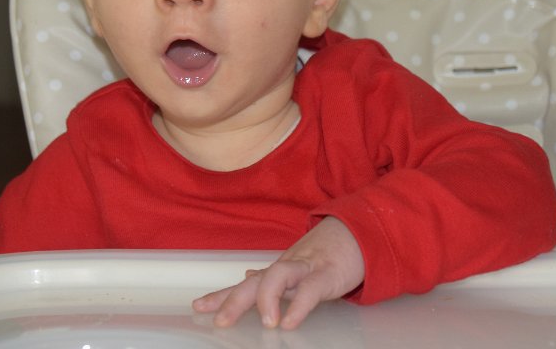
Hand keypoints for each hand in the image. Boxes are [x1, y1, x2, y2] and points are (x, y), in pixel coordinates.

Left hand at [192, 216, 364, 329]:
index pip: (244, 284)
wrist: (357, 234)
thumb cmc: (326, 255)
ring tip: (266, 323)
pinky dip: (299, 306)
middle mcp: (286, 268)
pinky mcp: (328, 275)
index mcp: (278, 271)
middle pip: (254, 282)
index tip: (198, 306)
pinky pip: (311, 290)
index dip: (220, 295)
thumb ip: (271, 276)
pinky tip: (289, 322)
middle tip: (219, 319)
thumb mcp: (296, 267)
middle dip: (234, 299)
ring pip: (279, 276)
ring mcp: (306, 269)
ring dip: (268, 298)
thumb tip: (246, 277)